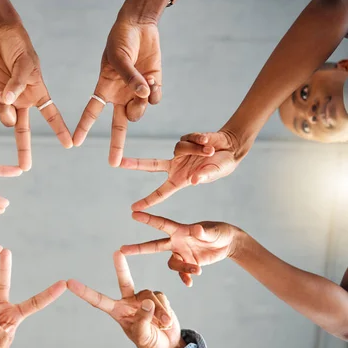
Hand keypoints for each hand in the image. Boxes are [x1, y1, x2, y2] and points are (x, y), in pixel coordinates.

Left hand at [0, 24, 72, 170]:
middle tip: (25, 167)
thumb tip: (5, 101)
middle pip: (23, 131)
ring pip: (4, 118)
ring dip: (2, 111)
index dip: (60, 130)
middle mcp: (21, 101)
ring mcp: (4, 99)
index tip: (70, 144)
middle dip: (24, 150)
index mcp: (37, 95)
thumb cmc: (19, 46)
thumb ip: (17, 84)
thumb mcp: (26, 64)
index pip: (51, 116)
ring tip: (1, 93)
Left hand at [67, 251, 185, 347]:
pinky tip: (166, 321)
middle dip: (121, 266)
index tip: (69, 283)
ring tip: (163, 325)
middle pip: (124, 281)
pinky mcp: (156, 297)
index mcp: (117, 312)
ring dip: (159, 312)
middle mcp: (128, 302)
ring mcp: (142, 298)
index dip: (84, 292)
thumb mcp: (143, 337)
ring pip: (150, 297)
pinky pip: (160, 298)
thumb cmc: (149, 343)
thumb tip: (147, 301)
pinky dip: (165, 310)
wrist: (168, 345)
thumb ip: (143, 320)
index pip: (98, 300)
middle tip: (117, 252)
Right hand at [73, 20, 161, 166]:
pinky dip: (155, 92)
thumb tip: (144, 95)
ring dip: (142, 103)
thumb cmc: (121, 39)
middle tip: (113, 163)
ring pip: (140, 112)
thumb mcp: (119, 58)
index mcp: (104, 89)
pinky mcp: (152, 87)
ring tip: (144, 81)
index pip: (91, 112)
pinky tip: (152, 78)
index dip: (83, 127)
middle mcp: (120, 96)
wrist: (139, 26)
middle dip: (116, 144)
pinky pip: (154, 100)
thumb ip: (129, 78)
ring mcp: (136, 93)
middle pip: (118, 125)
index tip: (75, 142)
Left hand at [121, 130, 243, 210]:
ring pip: (179, 148)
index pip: (161, 192)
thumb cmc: (223, 165)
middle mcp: (176, 167)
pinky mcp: (184, 140)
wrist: (230, 147)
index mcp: (180, 180)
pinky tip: (208, 142)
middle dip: (134, 164)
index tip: (134, 208)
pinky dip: (198, 140)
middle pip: (150, 165)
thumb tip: (193, 181)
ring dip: (196, 149)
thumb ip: (205, 176)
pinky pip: (187, 138)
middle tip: (118, 163)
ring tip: (210, 151)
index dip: (148, 201)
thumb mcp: (215, 172)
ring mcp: (178, 153)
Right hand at [121, 212, 238, 286]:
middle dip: (138, 248)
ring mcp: (181, 253)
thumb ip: (203, 232)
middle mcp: (177, 242)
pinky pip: (182, 274)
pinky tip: (190, 283)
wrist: (227, 243)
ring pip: (172, 264)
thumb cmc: (220, 232)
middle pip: (153, 246)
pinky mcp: (188, 263)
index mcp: (180, 230)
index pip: (161, 224)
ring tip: (198, 270)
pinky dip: (185, 278)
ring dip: (183, 269)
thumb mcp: (213, 232)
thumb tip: (195, 230)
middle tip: (122, 249)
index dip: (147, 219)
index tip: (133, 213)